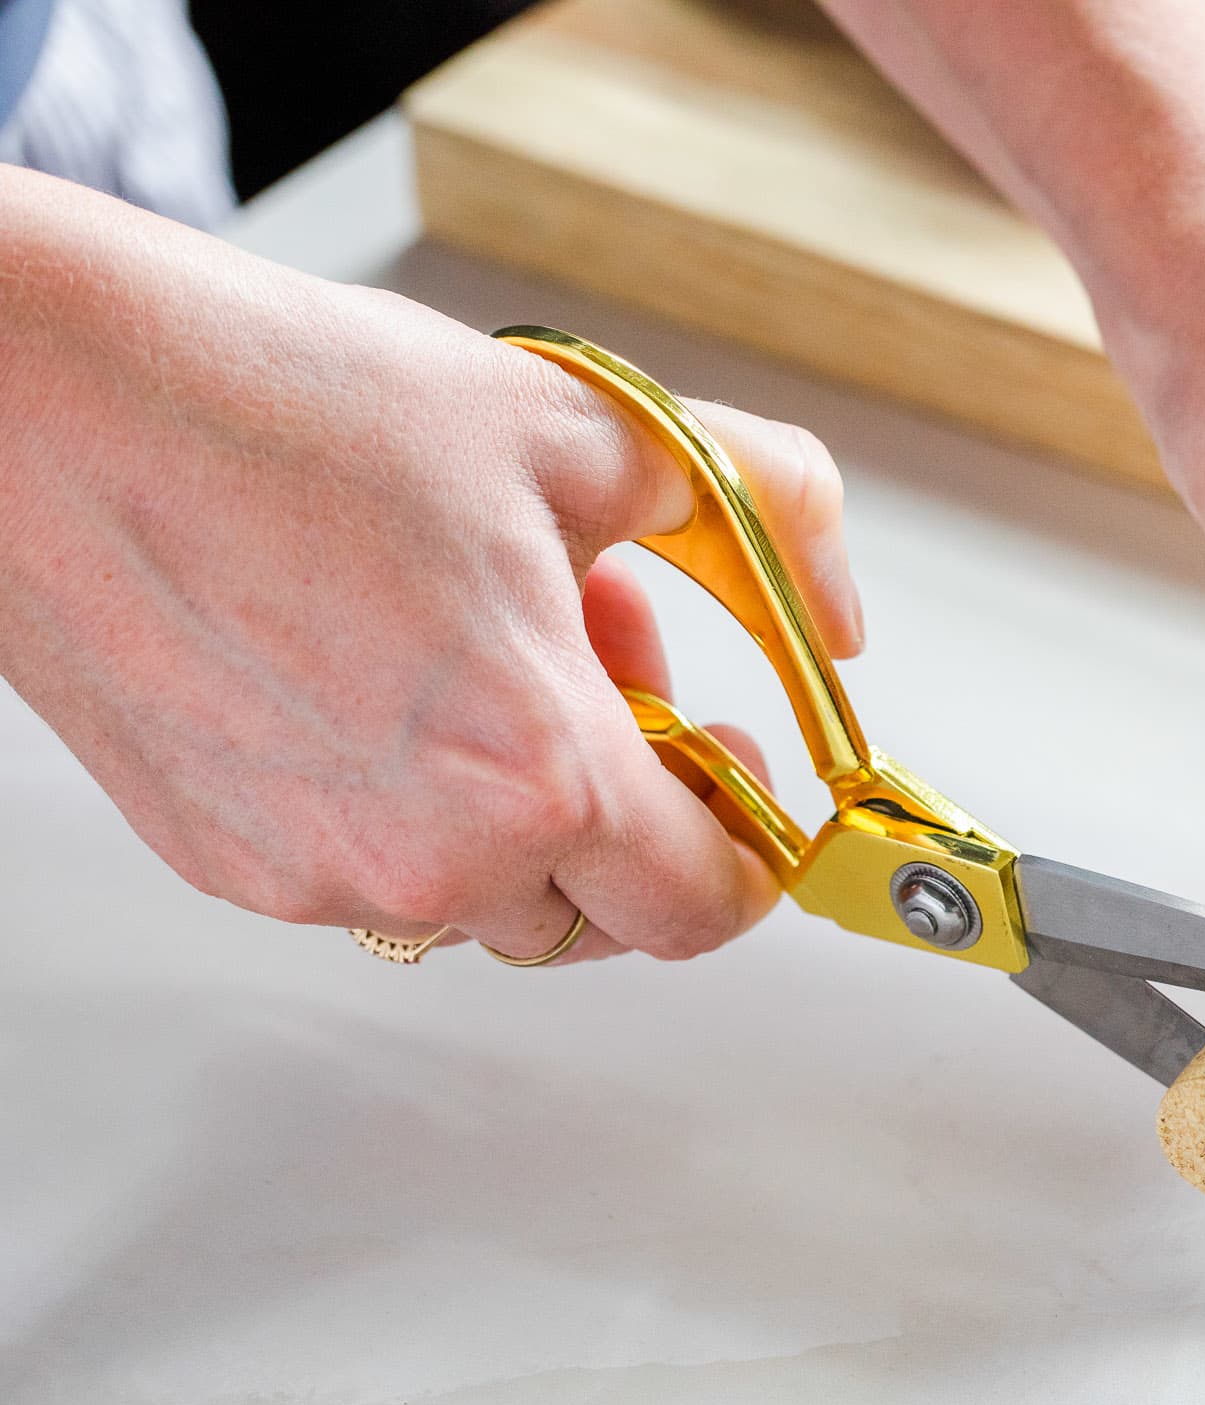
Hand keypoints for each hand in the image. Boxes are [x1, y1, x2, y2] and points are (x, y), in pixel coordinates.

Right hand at [0, 170, 857, 963]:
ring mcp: (313, 870)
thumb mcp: (585, 430)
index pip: (705, 908)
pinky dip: (414, 796)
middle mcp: (423, 852)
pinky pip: (374, 868)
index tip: (740, 780)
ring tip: (490, 643)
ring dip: (525, 797)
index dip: (749, 847)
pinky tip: (386, 671)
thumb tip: (834, 605)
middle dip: (638, 803)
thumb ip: (762, 514)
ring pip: (486, 891)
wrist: (42, 400)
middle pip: (602, 913)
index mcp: (533, 768)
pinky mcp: (226, 859)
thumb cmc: (278, 407)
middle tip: (616, 673)